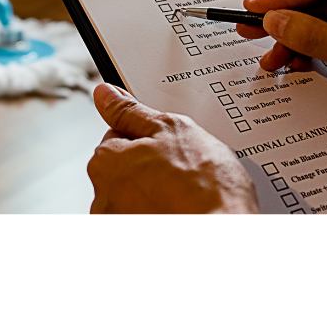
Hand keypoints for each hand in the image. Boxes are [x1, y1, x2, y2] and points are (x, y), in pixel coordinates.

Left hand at [88, 84, 258, 214]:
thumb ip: (132, 111)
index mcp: (104, 161)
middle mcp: (102, 195)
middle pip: (125, 167)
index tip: (167, 142)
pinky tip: (182, 207)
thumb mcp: (171, 129)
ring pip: (137, 193)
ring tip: (187, 191)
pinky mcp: (135, 232)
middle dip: (150, 164)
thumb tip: (106, 94)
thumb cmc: (202, 186)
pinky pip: (146, 213)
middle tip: (182, 166)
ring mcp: (117, 219)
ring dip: (155, 190)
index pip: (117, 135)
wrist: (224, 227)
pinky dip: (160, 209)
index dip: (147, 136)